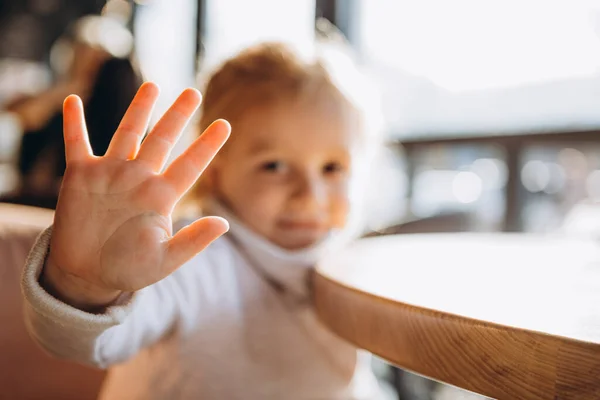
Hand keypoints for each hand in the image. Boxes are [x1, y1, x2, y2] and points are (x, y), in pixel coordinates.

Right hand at [42, 82, 229, 310]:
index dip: (207, 145)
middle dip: (177, 116)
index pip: (190, 165)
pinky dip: (75, 123)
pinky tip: (73, 100)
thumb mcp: (164, 261)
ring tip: (152, 85)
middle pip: (161, 140)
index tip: (225, 125)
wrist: (88, 274)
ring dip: (138, 110)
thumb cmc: (128, 269)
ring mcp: (111, 174)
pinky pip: (77, 143)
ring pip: (127, 134)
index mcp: (161, 197)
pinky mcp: (81, 176)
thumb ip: (193, 241)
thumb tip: (224, 223)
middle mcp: (139, 179)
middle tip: (192, 92)